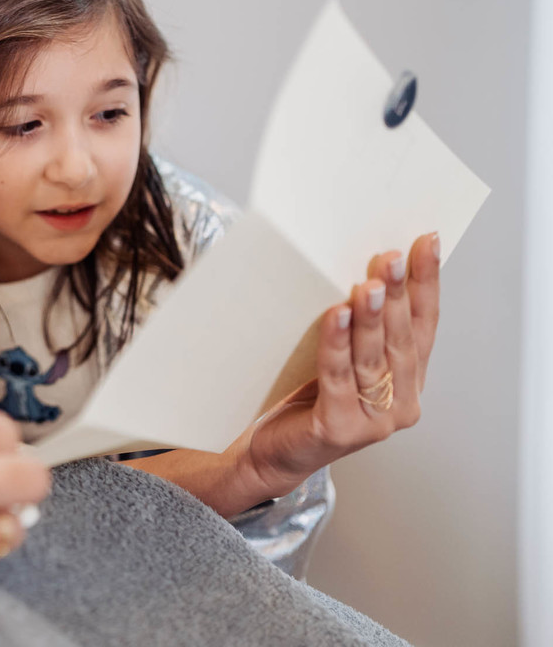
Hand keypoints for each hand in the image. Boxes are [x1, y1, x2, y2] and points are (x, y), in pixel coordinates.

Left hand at [234, 232, 439, 496]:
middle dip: (398, 294)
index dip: (426, 284)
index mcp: (408, 382)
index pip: (425, 326)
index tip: (426, 243)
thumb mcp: (340, 358)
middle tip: (392, 256)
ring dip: (371, 317)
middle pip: (401, 339)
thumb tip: (360, 267)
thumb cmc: (304, 399)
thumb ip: (357, 328)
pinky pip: (338, 377)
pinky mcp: (339, 429)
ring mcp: (374, 421)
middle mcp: (401, 403)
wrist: (269, 453)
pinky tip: (335, 314)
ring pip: (373, 357)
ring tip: (369, 283)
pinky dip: (336, 344)